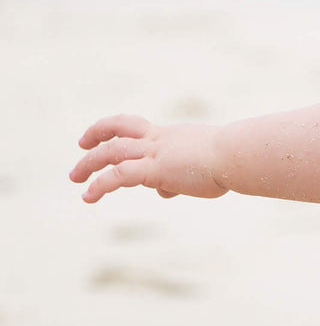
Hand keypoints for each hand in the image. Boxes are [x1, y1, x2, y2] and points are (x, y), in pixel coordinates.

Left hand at [70, 115, 227, 202]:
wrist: (238, 155)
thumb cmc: (234, 161)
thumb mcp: (204, 168)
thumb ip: (179, 178)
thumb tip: (164, 192)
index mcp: (173, 136)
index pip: (141, 130)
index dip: (122, 131)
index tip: (109, 137)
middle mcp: (160, 140)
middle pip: (119, 130)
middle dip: (96, 137)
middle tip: (81, 147)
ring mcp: (156, 153)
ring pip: (112, 151)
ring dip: (89, 163)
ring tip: (75, 178)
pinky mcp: (155, 170)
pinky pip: (119, 176)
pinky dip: (100, 185)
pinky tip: (88, 196)